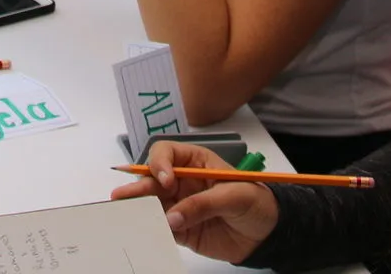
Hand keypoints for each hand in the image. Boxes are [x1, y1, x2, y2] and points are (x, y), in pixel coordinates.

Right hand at [109, 141, 277, 262]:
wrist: (268, 235)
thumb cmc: (257, 203)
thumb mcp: (235, 196)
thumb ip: (203, 204)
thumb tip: (173, 217)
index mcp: (195, 163)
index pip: (168, 154)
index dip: (160, 163)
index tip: (165, 180)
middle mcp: (182, 182)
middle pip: (153, 180)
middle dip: (138, 187)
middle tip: (122, 196)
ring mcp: (180, 205)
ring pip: (152, 204)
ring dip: (139, 208)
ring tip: (124, 213)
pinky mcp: (181, 229)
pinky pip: (161, 227)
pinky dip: (151, 229)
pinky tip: (141, 230)